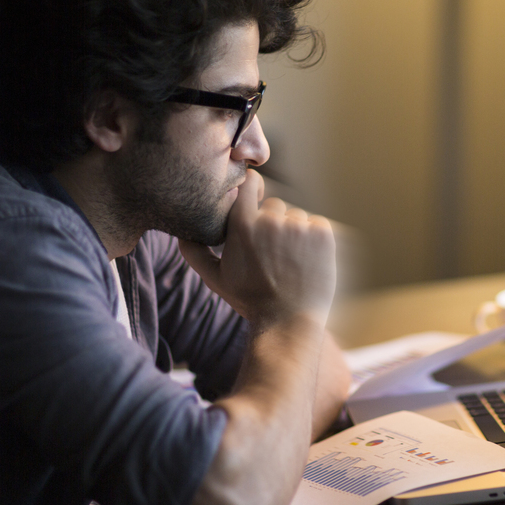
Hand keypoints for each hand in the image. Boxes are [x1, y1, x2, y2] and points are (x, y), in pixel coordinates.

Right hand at [178, 170, 335, 328]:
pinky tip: (307, 262)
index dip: (253, 188)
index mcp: (242, 224)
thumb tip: (181, 233)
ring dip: (295, 233)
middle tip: (273, 254)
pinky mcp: (322, 233)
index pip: (250, 183)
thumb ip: (195, 252)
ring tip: (291, 263)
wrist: (288, 321)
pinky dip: (315, 239)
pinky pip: (318, 224)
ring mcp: (299, 226)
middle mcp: (270, 220)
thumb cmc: (250, 300)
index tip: (255, 199)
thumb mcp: (216, 278)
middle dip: (273, 224)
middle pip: (275, 206)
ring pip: (297, 217)